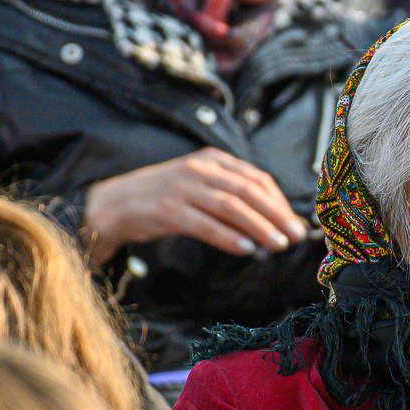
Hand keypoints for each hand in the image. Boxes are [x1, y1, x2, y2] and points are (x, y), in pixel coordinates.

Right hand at [82, 148, 308, 264]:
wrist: (115, 203)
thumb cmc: (163, 196)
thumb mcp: (198, 184)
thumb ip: (229, 195)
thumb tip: (269, 220)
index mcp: (212, 159)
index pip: (255, 178)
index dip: (278, 201)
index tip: (294, 222)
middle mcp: (199, 169)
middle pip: (248, 191)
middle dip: (276, 215)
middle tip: (295, 235)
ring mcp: (182, 187)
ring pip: (231, 206)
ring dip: (258, 227)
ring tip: (276, 244)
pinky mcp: (168, 209)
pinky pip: (206, 224)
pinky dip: (229, 238)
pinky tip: (246, 249)